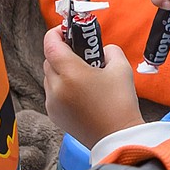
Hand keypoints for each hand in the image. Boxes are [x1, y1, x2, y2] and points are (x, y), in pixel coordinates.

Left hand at [43, 27, 144, 147]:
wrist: (118, 138)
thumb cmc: (120, 103)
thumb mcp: (121, 68)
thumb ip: (110, 51)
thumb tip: (103, 50)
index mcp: (70, 73)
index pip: (50, 44)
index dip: (55, 33)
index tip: (65, 30)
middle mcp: (56, 88)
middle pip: (48, 60)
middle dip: (60, 52)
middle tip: (78, 51)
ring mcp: (52, 103)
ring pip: (49, 77)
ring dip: (59, 70)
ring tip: (80, 73)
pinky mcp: (54, 115)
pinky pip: (52, 93)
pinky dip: (60, 87)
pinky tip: (78, 91)